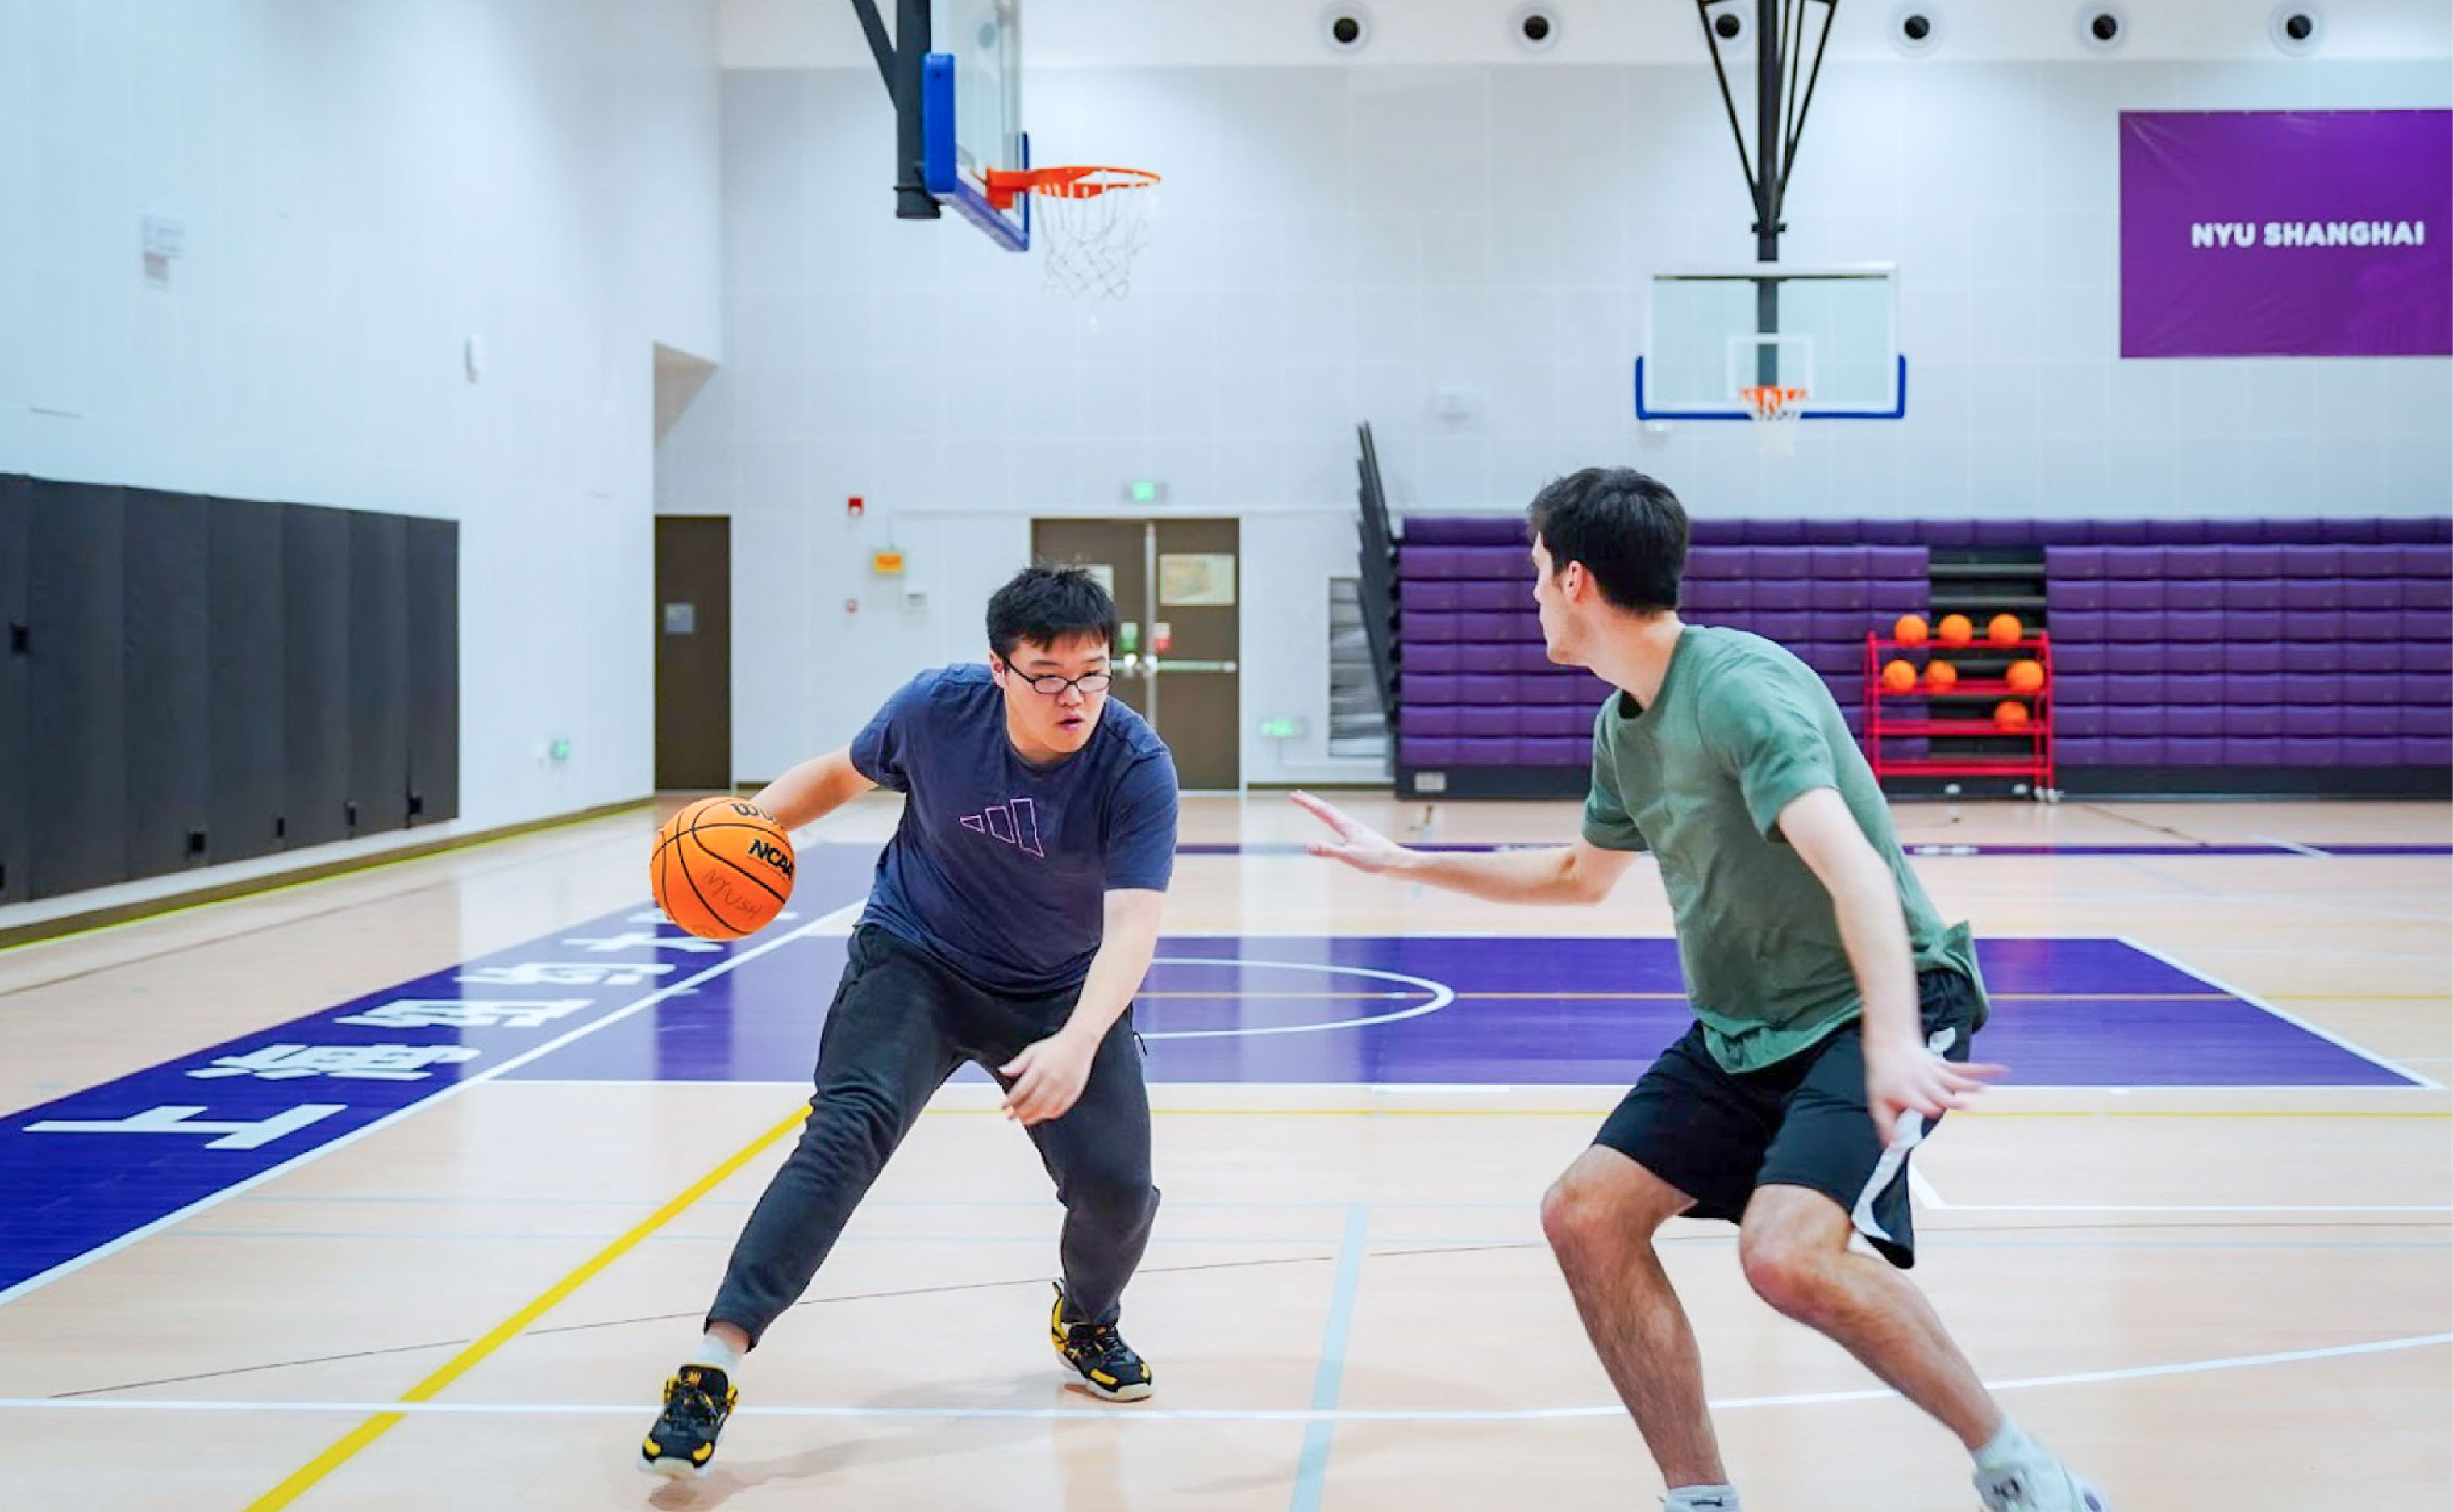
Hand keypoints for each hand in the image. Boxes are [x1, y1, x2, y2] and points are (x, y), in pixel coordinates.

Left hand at [1000, 1029, 1098, 1125]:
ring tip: (1024, 1120)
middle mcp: (1052, 1080)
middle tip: (1010, 1117)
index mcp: (1039, 1069)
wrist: (1080, 1043)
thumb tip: (1002, 1071)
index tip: (1003, 1107)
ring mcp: (1064, 1087)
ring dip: (1032, 1117)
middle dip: (1019, 1113)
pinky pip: (1059, 1109)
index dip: (1010, 1102)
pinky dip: (1048, 1115)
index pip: (1021, 1091)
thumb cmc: (1054, 1046)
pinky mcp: (1073, 1092)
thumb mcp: (1032, 1051)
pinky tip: (1041, 1115)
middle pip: (1032, 1103)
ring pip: (1045, 1109)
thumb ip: (1017, 1064)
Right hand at [1290, 791, 1413, 874]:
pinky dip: (1331, 819)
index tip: (1294, 795)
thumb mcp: (1349, 857)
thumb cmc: (1376, 860)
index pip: (1322, 811)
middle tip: (1296, 795)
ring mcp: (1356, 831)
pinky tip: (1335, 824)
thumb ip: (1329, 851)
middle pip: (1327, 810)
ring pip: (1334, 815)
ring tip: (1313, 806)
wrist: (1398, 862)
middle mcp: (1351, 825)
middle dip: (1311, 802)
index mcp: (1347, 827)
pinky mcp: (1360, 838)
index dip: (1307, 803)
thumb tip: (1308, 845)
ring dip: (1321, 809)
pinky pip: (1340, 824)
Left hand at [1864, 1035, 2003, 1145]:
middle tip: (1963, 1105)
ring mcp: (1936, 1074)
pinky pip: (1966, 1068)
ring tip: (1983, 1088)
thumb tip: (1892, 1145)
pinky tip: (2001, 1069)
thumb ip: (1886, 1124)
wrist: (1890, 1046)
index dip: (1927, 1105)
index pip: (1920, 1101)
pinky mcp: (1945, 1067)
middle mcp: (1923, 1083)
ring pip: (1955, 1080)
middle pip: (1940, 1093)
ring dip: (1969, 1084)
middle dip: (1950, 1099)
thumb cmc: (1884, 1078)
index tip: (1934, 1111)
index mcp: (1907, 1092)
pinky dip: (1984, 1069)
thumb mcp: (1878, 1102)